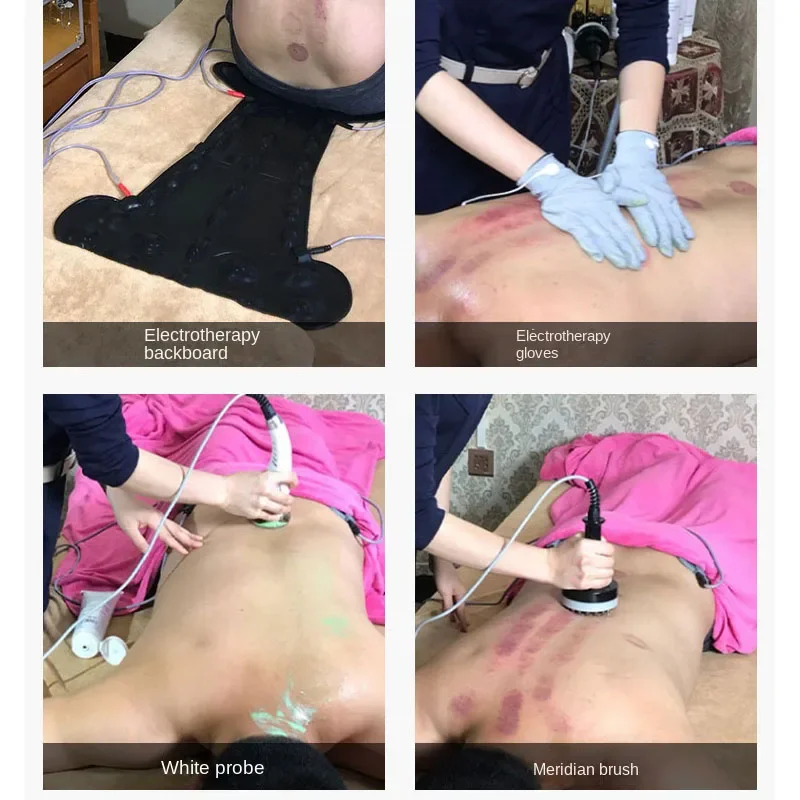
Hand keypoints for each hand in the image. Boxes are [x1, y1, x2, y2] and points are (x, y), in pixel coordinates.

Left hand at [106, 486, 202, 554]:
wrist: (123, 493)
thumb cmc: (124, 510)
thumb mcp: (127, 527)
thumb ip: (138, 540)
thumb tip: (146, 551)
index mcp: (154, 520)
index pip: (167, 535)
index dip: (176, 544)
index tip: (185, 552)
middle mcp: (161, 518)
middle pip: (177, 530)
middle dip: (188, 538)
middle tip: (200, 544)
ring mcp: (161, 516)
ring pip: (177, 526)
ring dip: (187, 533)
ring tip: (198, 539)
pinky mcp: (159, 515)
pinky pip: (173, 524)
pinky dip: (181, 529)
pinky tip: (185, 533)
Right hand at [221, 470, 297, 520]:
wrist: (223, 491)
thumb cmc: (237, 480)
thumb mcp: (255, 474)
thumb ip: (267, 477)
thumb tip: (278, 479)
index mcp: (267, 478)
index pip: (288, 477)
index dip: (294, 480)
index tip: (294, 483)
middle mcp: (266, 491)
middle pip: (287, 498)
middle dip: (290, 499)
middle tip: (290, 499)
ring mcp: (261, 503)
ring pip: (281, 509)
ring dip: (286, 509)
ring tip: (286, 508)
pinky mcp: (255, 513)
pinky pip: (270, 517)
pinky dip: (276, 516)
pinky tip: (278, 515)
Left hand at [431, 556, 468, 630]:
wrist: (440, 561)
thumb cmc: (443, 575)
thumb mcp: (445, 592)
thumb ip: (448, 604)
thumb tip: (449, 614)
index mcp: (461, 594)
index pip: (462, 611)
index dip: (463, 621)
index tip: (466, 630)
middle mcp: (459, 592)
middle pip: (459, 608)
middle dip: (460, 618)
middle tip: (462, 629)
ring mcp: (454, 589)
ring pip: (454, 604)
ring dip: (453, 612)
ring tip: (453, 623)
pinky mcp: (447, 586)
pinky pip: (449, 599)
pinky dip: (448, 606)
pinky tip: (446, 609)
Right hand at [519, 153, 645, 268]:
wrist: (557, 184)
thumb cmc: (583, 189)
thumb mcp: (607, 189)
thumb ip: (626, 196)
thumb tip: (645, 200)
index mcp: (609, 206)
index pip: (624, 228)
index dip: (634, 244)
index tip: (642, 257)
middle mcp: (599, 213)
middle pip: (615, 235)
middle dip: (627, 251)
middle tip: (636, 266)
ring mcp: (584, 218)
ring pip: (601, 237)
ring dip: (612, 252)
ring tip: (622, 264)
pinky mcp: (569, 222)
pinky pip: (581, 235)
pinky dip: (590, 246)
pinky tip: (597, 257)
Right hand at [546, 534, 614, 589]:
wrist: (550, 566)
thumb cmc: (562, 553)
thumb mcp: (575, 539)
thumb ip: (591, 538)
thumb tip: (604, 542)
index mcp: (584, 545)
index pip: (609, 549)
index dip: (608, 550)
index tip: (605, 551)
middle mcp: (587, 559)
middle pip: (610, 561)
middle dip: (607, 560)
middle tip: (602, 560)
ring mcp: (586, 573)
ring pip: (609, 573)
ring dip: (606, 570)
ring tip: (600, 569)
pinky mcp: (585, 584)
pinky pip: (604, 583)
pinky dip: (604, 580)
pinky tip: (598, 576)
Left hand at [598, 130, 694, 257]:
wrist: (637, 157)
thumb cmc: (619, 173)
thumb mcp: (609, 177)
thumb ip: (608, 184)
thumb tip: (608, 189)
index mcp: (636, 193)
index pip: (644, 213)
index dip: (649, 228)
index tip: (653, 243)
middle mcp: (652, 195)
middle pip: (660, 218)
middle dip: (665, 236)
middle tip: (668, 253)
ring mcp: (663, 195)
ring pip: (672, 216)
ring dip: (677, 233)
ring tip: (682, 248)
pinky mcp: (669, 195)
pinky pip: (679, 211)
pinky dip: (684, 223)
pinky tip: (690, 235)